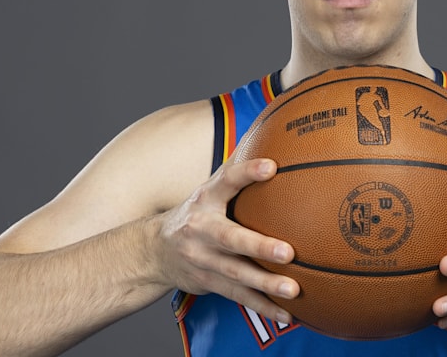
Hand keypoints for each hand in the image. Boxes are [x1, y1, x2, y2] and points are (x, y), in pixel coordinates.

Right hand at [157, 158, 299, 323]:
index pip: (226, 180)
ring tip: (293, 289)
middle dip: (258, 246)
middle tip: (288, 251)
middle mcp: (201, 230)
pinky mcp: (208, 283)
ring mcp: (203, 260)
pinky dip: (262, 306)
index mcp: (205, 199)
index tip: (272, 167)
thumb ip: (238, 169)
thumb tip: (273, 132)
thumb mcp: (209, 188)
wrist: (152, 252)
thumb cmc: (196, 212)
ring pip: (236, 274)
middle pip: (230, 238)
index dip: (247, 173)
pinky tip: (287, 313)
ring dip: (265, 284)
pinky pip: (238, 296)